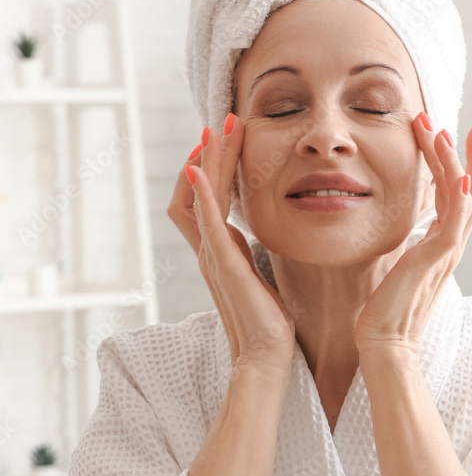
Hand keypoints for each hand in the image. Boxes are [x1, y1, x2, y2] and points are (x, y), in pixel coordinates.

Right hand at [167, 117, 295, 380]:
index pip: (207, 197)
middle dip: (210, 152)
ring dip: (207, 161)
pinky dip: (200, 193)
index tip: (230, 138)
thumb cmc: (270, 322)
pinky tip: (200, 168)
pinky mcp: (222, 265)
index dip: (213, 166)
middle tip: (225, 119)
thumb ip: (257, 255)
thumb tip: (268, 235)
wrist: (268, 356)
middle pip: (197, 189)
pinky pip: (205, 222)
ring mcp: (212, 256)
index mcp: (221, 250)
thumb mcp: (263, 276)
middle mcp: (210, 249)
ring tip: (217, 129)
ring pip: (199, 197)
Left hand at [354, 115, 471, 356]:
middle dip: (461, 152)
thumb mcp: (394, 267)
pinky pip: (457, 219)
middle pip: (469, 188)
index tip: (438, 134)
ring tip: (446, 130)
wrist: (384, 342)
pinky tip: (459, 171)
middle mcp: (451, 245)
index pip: (453, 195)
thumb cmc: (383, 311)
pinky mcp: (439, 258)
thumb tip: (397, 234)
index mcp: (440, 245)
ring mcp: (448, 250)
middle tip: (451, 121)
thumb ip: (402, 247)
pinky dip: (460, 193)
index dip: (449, 163)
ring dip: (456, 160)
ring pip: (465, 195)